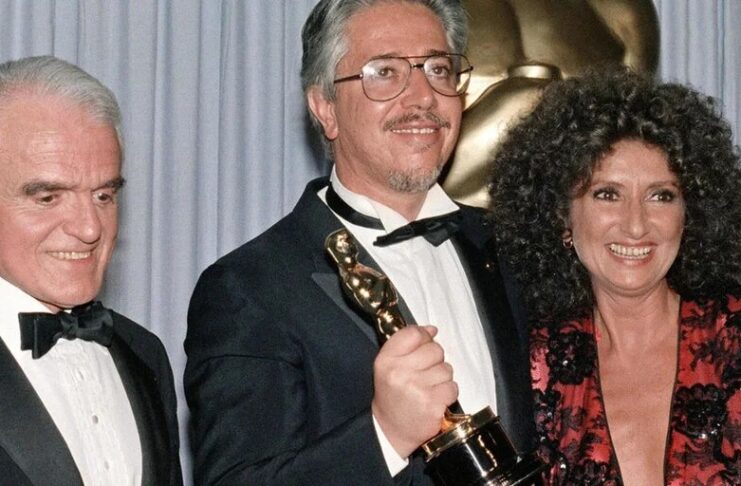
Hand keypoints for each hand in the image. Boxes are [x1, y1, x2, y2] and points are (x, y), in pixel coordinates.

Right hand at [371, 325, 457, 457]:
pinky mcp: (433, 404)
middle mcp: (399, 372)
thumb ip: (407, 343)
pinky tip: (435, 399)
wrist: (391, 429)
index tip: (423, 346)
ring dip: (442, 378)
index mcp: (387, 360)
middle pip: (435, 349)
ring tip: (429, 387)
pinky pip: (452, 387)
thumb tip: (432, 329)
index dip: (424, 337)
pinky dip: (447, 393)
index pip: (413, 333)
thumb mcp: (389, 365)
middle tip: (424, 373)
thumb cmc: (393, 394)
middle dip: (435, 360)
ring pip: (446, 368)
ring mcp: (417, 389)